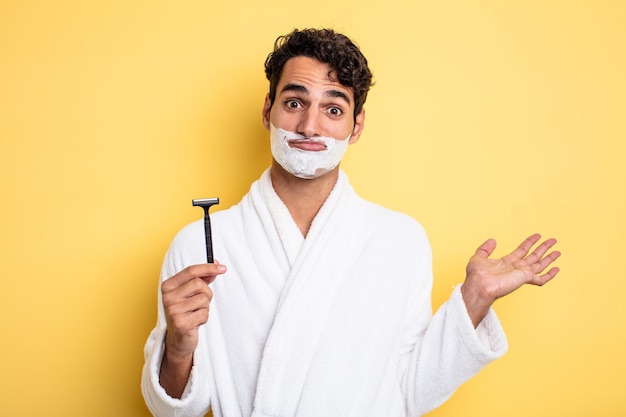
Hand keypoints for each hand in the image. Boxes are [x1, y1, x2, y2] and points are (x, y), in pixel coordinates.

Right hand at [159, 262, 225, 396]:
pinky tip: (195, 322)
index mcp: (168, 286)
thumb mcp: (191, 293)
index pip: (191, 271)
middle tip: (200, 303)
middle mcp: (168, 297)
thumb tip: (216, 265)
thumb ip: (202, 278)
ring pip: (203, 299)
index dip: (208, 268)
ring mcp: (173, 310)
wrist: (178, 338)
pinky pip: (204, 313)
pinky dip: (204, 318)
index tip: (223, 268)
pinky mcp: (181, 323)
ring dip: (205, 307)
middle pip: (199, 284)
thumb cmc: (186, 311)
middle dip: (206, 293)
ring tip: (195, 313)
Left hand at [461, 234, 560, 326]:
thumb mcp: (478, 257)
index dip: (530, 242)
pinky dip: (549, 275)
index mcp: (507, 262)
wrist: (479, 286)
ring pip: (539, 264)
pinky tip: (556, 269)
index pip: (522, 250)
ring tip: (558, 251)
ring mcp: (521, 273)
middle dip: (543, 247)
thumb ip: (485, 249)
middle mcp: (516, 267)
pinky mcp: (525, 278)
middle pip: (534, 255)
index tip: (537, 235)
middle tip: (552, 240)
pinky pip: (540, 278)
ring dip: (549, 257)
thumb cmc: (477, 275)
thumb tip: (492, 240)